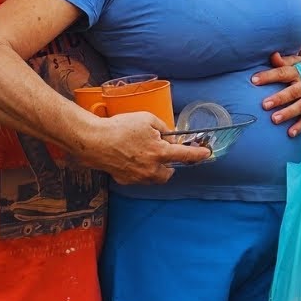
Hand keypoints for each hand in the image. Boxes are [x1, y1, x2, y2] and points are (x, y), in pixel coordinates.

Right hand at [85, 111, 211, 183]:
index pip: (185, 156)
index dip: (198, 154)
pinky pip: (139, 177)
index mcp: (160, 152)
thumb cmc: (121, 127)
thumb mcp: (148, 119)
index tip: (206, 154)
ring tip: (143, 153)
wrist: (94, 141)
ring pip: (154, 177)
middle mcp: (151, 169)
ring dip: (155, 168)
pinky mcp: (126, 181)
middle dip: (169, 164)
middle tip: (161, 150)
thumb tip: (170, 136)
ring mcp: (138, 178)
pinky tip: (130, 158)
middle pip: (169, 172)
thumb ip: (164, 128)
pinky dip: (140, 169)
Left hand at [252, 52, 300, 137]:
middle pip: (293, 91)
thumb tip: (273, 55)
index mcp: (299, 72)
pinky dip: (300, 126)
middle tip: (264, 105)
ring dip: (288, 113)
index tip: (253, 80)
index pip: (283, 73)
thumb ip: (283, 61)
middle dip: (279, 98)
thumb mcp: (295, 61)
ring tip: (274, 120)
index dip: (269, 76)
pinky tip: (290, 133)